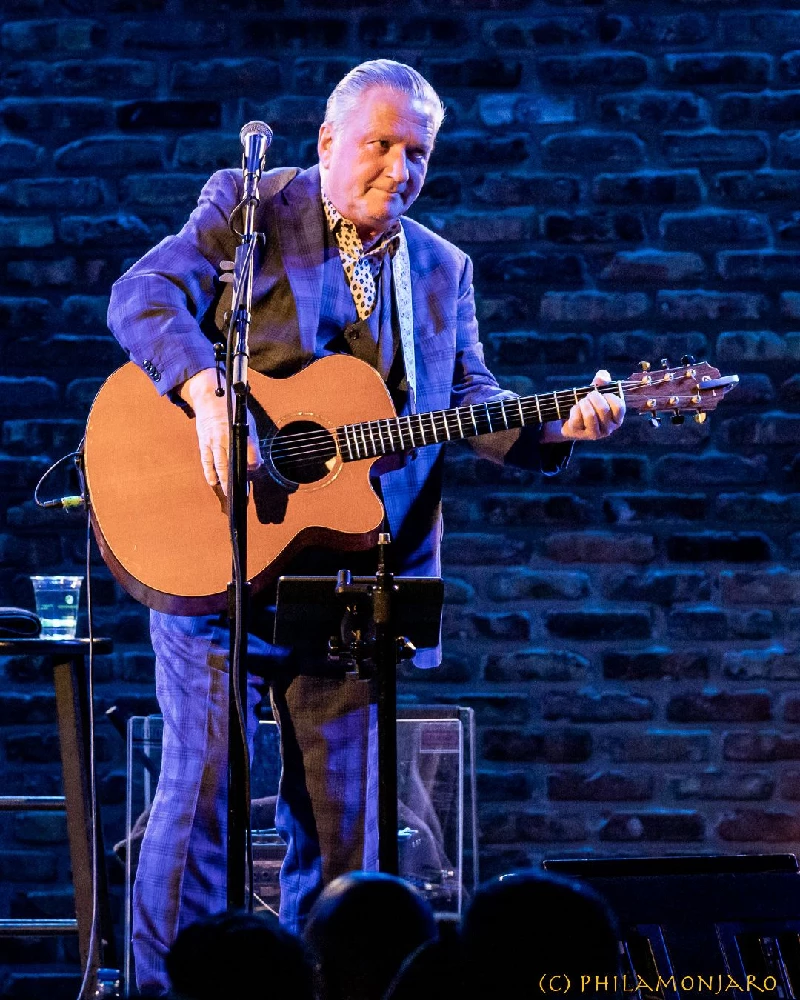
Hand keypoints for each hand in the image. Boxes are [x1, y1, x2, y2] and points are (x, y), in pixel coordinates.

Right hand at [179, 368, 262, 494]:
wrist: (211, 398)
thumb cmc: (232, 411)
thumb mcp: (247, 422)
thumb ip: (252, 442)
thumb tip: (256, 463)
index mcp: (241, 431)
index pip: (250, 454)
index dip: (253, 466)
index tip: (254, 472)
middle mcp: (227, 437)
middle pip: (234, 463)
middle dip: (238, 479)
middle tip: (242, 493)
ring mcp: (214, 441)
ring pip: (219, 464)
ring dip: (224, 480)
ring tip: (228, 492)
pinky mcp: (204, 442)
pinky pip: (206, 460)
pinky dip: (209, 472)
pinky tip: (213, 482)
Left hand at [540, 370, 624, 443]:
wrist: (569, 419)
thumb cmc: (588, 404)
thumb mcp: (596, 391)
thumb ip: (602, 381)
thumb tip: (603, 377)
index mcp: (617, 419)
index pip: (619, 407)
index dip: (609, 396)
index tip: (602, 393)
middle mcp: (608, 429)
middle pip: (603, 409)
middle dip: (593, 397)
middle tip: (588, 396)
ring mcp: (595, 434)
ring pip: (590, 415)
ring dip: (584, 404)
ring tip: (581, 402)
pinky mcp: (581, 435)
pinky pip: (577, 419)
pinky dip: (574, 410)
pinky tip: (574, 410)